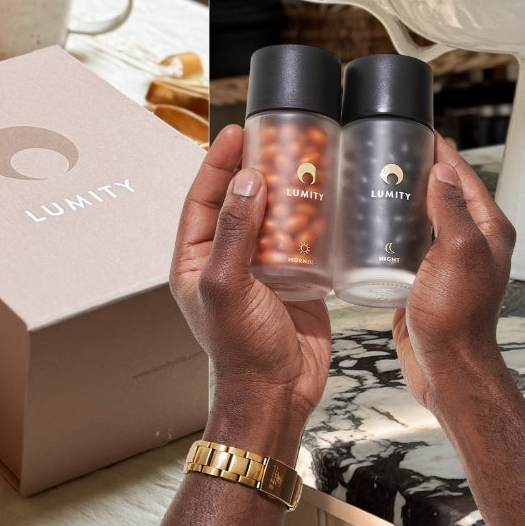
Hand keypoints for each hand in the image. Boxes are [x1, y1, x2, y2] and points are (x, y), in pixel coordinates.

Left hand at [172, 126, 331, 424]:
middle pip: (239, 201)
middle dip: (256, 169)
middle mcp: (227, 260)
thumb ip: (234, 233)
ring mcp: (262, 269)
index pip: (202, 199)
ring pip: (273, 216)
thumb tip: (245, 183)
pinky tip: (328, 198)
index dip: (217, 164)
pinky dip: (314, 218)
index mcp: (196, 261)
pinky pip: (303, 239)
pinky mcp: (296, 278)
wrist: (279, 392)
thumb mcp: (228, 287)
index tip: (235, 133)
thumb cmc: (242, 351)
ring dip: (288, 190)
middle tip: (276, 138)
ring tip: (306, 160)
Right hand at [390, 136, 516, 410]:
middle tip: (380, 154)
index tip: (413, 129)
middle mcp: (470, 241)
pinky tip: (364, 226)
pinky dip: (388, 232)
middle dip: (414, 172)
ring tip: (367, 183)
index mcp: (488, 229)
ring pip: (421, 219)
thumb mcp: (458, 251)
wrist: (447, 367)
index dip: (438, 150)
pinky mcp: (424, 279)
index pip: (461, 176)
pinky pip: (406, 246)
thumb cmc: (457, 316)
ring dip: (398, 201)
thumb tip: (441, 170)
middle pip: (440, 193)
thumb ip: (451, 208)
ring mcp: (446, 261)